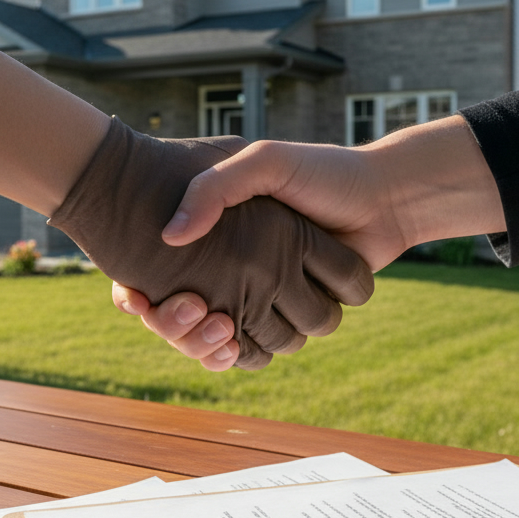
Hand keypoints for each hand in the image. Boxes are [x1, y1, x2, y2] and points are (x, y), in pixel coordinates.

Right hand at [115, 116, 506, 367]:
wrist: (385, 198)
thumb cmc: (322, 172)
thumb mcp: (263, 163)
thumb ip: (216, 189)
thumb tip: (172, 238)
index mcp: (216, 239)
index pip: (157, 278)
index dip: (140, 295)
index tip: (133, 297)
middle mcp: (231, 271)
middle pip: (178, 319)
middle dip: (170, 324)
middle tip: (174, 308)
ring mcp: (258, 298)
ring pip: (211, 340)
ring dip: (200, 341)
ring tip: (208, 319)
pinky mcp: (289, 320)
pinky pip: (252, 352)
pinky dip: (236, 354)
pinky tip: (228, 340)